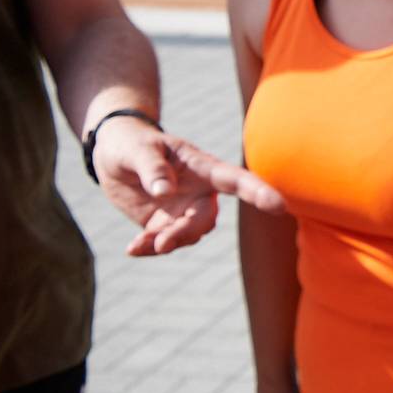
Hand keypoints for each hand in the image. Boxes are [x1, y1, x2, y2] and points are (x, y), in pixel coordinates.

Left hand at [90, 117, 285, 256]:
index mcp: (203, 167)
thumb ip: (153, 168)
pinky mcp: (164, 224)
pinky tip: (133, 248)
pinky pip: (163, 242)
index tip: (279, 207)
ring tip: (137, 245)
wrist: (113, 156)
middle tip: (161, 244)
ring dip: (166, 243)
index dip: (259, 192)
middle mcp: (200, 192)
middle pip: (206, 218)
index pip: (236, 180)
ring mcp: (183, 210)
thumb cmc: (131, 143)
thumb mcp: (138, 149)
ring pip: (188, 235)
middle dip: (187, 232)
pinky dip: (148, 248)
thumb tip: (165, 192)